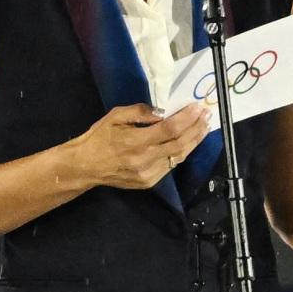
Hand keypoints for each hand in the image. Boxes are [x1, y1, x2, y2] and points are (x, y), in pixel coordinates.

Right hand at [65, 103, 209, 190]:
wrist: (86, 166)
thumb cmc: (99, 138)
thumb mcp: (115, 116)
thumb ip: (140, 112)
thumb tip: (163, 112)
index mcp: (136, 141)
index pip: (170, 129)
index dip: (187, 119)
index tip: (198, 108)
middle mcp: (145, 159)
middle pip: (179, 144)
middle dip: (196, 129)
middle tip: (207, 116)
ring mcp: (148, 173)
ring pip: (178, 157)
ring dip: (193, 142)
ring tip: (203, 129)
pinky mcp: (148, 182)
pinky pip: (170, 167)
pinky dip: (181, 154)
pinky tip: (187, 143)